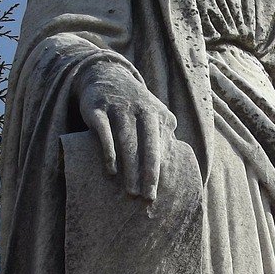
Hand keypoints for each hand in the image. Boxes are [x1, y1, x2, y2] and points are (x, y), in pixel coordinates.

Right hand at [78, 60, 176, 201]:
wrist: (106, 75)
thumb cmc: (134, 105)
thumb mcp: (153, 114)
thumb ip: (164, 134)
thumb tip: (177, 165)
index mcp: (157, 114)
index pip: (160, 147)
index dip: (159, 171)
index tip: (156, 194)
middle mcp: (140, 109)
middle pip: (146, 146)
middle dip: (147, 173)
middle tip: (146, 198)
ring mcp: (118, 108)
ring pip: (126, 141)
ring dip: (129, 168)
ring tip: (130, 191)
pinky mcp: (97, 109)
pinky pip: (103, 132)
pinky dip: (108, 152)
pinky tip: (111, 170)